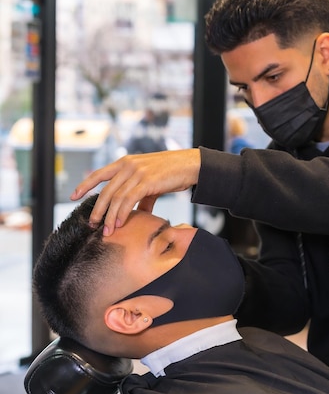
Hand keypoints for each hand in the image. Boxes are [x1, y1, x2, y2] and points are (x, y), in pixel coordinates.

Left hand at [70, 149, 200, 234]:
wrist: (189, 165)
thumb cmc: (171, 173)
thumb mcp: (150, 182)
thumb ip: (141, 197)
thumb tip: (138, 214)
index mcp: (124, 162)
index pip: (98, 174)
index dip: (84, 185)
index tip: (73, 196)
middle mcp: (127, 165)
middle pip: (105, 190)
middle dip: (97, 209)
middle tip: (91, 224)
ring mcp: (137, 172)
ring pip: (116, 197)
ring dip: (109, 216)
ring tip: (106, 231)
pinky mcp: (147, 181)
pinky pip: (129, 200)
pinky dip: (122, 213)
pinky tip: (118, 223)